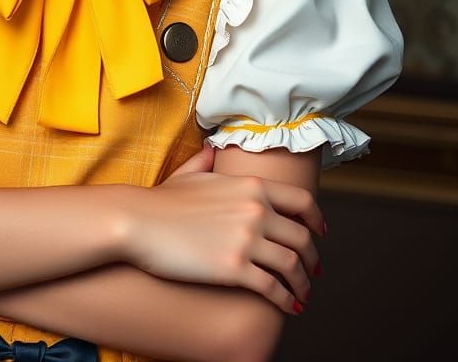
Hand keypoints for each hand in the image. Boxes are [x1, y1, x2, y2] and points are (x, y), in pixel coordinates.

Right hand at [124, 147, 322, 313]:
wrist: (137, 222)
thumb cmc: (160, 201)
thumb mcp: (189, 174)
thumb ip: (207, 161)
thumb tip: (211, 149)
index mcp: (250, 186)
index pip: (302, 201)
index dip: (317, 220)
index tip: (320, 233)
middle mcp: (255, 210)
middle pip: (302, 239)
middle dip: (313, 260)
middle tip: (313, 272)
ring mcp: (246, 239)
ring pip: (293, 267)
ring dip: (303, 285)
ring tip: (301, 296)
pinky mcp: (234, 268)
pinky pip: (273, 289)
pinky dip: (285, 301)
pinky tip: (286, 307)